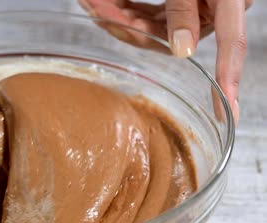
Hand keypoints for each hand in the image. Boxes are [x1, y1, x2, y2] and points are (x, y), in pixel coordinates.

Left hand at [79, 0, 251, 123]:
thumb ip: (184, 9)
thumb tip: (183, 51)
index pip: (231, 42)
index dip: (229, 77)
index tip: (226, 109)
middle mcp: (212, 4)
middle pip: (174, 35)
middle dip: (133, 28)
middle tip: (95, 6)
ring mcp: (195, 6)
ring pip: (156, 29)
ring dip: (124, 20)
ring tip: (94, 0)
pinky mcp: (177, 6)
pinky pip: (151, 18)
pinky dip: (128, 15)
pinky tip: (106, 6)